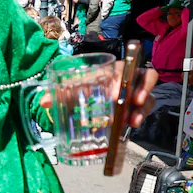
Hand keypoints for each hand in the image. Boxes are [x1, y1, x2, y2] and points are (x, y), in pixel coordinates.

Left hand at [37, 63, 154, 127]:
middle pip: (146, 78)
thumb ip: (60, 94)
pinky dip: (140, 117)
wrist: (90, 102)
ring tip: (134, 121)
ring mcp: (136, 94)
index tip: (114, 94)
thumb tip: (43, 102)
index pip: (124, 67)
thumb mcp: (74, 90)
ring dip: (143, 108)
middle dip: (142, 89)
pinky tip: (132, 125)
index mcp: (113, 69)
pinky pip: (145, 110)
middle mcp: (129, 79)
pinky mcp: (138, 108)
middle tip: (133, 102)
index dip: (123, 76)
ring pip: (148, 96)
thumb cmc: (85, 89)